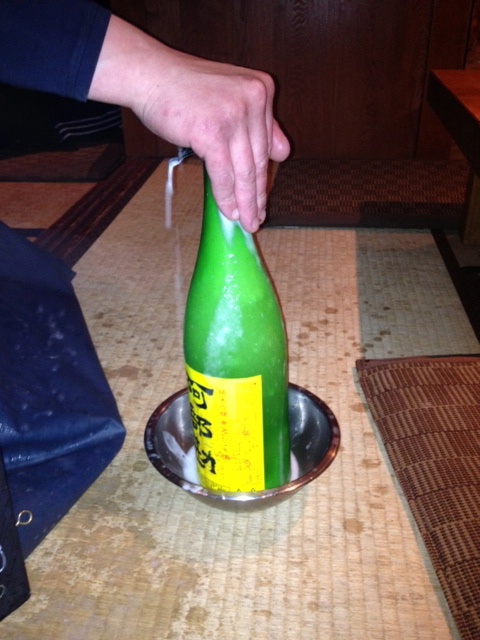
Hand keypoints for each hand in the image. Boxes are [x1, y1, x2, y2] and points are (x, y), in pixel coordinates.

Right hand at [89, 16, 289, 231]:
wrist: (150, 75)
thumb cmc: (184, 88)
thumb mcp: (230, 97)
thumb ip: (257, 122)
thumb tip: (282, 153)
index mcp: (261, 89)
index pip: (268, 144)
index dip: (265, 176)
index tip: (263, 197)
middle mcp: (253, 99)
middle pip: (258, 159)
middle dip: (257, 194)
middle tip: (257, 216)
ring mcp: (233, 115)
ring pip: (244, 170)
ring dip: (245, 202)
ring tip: (246, 221)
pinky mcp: (213, 132)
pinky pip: (223, 174)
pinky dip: (225, 196)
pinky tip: (227, 211)